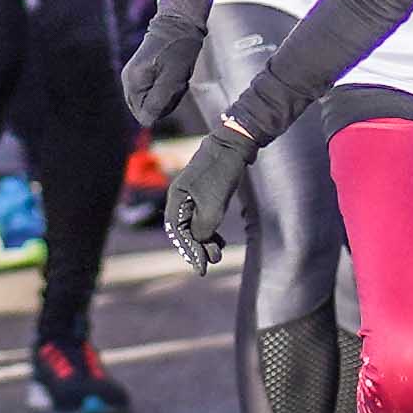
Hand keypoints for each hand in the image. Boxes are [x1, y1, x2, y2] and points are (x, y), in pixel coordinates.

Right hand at [117, 4, 206, 132]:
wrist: (179, 24)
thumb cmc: (177, 51)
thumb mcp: (171, 80)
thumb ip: (157, 102)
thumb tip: (146, 123)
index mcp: (132, 83)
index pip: (143, 115)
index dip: (162, 108)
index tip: (172, 90)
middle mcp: (128, 81)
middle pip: (146, 109)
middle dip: (164, 102)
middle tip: (175, 83)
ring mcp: (134, 76)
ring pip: (152, 101)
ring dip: (168, 94)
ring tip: (175, 75)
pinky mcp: (142, 73)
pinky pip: (154, 91)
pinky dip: (167, 86)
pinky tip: (173, 74)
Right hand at [164, 128, 253, 268]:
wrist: (235, 144)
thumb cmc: (222, 172)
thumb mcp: (213, 204)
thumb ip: (203, 227)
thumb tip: (200, 241)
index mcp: (176, 197)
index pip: (177, 231)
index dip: (189, 251)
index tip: (201, 267)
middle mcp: (181, 197)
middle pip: (184, 230)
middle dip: (197, 248)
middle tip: (211, 262)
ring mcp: (193, 194)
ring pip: (195, 225)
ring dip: (205, 241)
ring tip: (218, 253)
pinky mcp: (205, 193)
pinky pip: (203, 217)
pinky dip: (211, 231)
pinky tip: (220, 240)